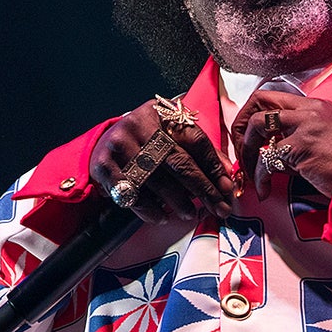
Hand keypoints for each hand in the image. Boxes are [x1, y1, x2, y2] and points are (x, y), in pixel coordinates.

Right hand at [89, 96, 234, 223]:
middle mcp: (140, 125)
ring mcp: (120, 144)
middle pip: (179, 161)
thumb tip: (228, 174)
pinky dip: (149, 209)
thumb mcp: (171, 134)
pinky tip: (161, 216)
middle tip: (219, 208)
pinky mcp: (104, 165)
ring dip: (177, 201)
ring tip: (190, 214)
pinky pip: (131, 193)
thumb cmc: (146, 140)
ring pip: (156, 179)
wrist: (103, 141)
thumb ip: (200, 151)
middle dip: (203, 189)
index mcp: (163, 114)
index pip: (196, 140)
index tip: (227, 188)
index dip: (214, 166)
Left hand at [231, 91, 331, 199]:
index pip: (274, 96)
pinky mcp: (302, 146)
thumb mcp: (330, 139)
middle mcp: (308, 110)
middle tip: (242, 150)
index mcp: (316, 105)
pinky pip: (268, 158)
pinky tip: (264, 190)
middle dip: (243, 124)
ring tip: (249, 172)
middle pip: (260, 101)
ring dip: (247, 150)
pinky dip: (260, 176)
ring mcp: (305, 125)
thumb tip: (274, 152)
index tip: (250, 136)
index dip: (254, 113)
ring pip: (258, 125)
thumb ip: (302, 139)